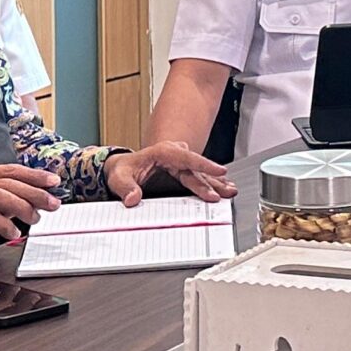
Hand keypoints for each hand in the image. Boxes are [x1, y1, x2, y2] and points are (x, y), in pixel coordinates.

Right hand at [0, 164, 61, 265]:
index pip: (8, 170)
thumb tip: (38, 198)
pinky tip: (14, 233)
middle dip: (35, 192)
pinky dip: (6, 225)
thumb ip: (8, 201)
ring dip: (23, 206)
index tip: (53, 182)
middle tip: (52, 203)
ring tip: (35, 219)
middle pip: (7, 181)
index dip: (33, 175)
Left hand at [104, 142, 233, 204]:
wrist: (121, 169)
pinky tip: (222, 187)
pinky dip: (211, 183)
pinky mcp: (181, 172)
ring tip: (230, 191)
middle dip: (213, 181)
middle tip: (225, 192)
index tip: (219, 171)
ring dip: (216, 183)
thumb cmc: (121, 171)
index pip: (187, 158)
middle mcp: (174, 155)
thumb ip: (126, 188)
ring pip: (200, 174)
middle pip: (196, 169)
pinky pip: (198, 177)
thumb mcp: (119, 178)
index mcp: (163, 151)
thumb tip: (132, 198)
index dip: (204, 165)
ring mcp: (179, 163)